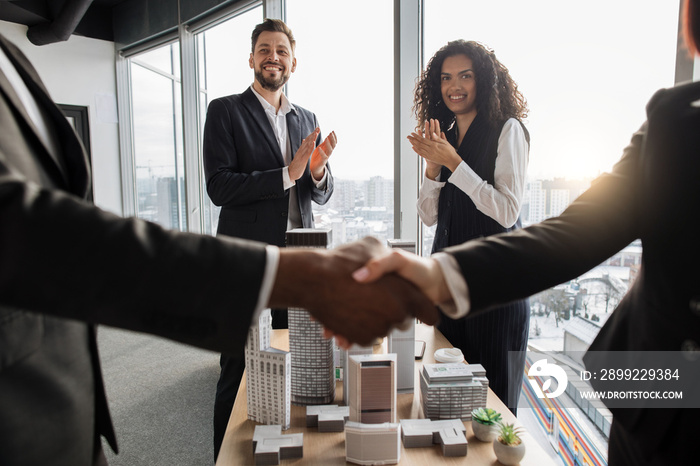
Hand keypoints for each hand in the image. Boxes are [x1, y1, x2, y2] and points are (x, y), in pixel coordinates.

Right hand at [269, 237, 438, 346]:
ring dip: (372, 320)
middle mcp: (394, 315)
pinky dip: (356, 329)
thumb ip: (385, 258)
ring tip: (355, 304)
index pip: (429, 313)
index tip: (425, 314)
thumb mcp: (371, 246)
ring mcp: (377, 329)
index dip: (426, 311)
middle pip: (402, 321)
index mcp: (405, 294)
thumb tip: (390, 271)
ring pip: (381, 329)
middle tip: (377, 298)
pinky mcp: (359, 338)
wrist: (311, 280)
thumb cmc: (341, 261)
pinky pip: (364, 336)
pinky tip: (346, 314)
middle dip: (392, 311)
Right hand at [289, 128, 319, 180]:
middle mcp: (301, 150)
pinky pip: (306, 153)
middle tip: (318, 128)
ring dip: (312, 139)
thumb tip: (304, 140)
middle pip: (307, 140)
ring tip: (316, 133)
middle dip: (313, 134)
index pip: (307, 140)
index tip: (317, 129)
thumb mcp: (300, 155)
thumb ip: (302, 148)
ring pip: (307, 145)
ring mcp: (301, 154)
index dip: (312, 134)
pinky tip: (313, 143)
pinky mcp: (302, 159)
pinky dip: (310, 147)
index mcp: (301, 150)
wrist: (291, 173)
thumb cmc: (296, 165)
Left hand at [310, 131, 336, 179]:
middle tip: (331, 133)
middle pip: (333, 145)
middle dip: (332, 138)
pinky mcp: (323, 161)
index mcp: (328, 148)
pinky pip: (324, 156)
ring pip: (330, 150)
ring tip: (326, 138)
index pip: (333, 142)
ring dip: (328, 144)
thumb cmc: (317, 157)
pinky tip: (319, 148)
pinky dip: (322, 152)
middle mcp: (329, 152)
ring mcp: (326, 156)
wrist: (315, 167)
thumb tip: (328, 136)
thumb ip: (324, 143)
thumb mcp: (321, 148)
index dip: (334, 137)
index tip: (332, 131)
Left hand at [408, 119, 460, 172]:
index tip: (413, 133)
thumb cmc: (450, 151)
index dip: (417, 136)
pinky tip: (414, 148)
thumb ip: (438, 138)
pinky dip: (417, 151)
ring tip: (410, 140)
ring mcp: (429, 155)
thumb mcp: (445, 143)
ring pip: (419, 149)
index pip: (423, 140)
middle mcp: (430, 150)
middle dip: (413, 139)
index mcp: (434, 145)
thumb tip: (433, 133)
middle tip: (408, 136)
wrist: (451, 161)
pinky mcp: (430, 158)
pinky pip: (421, 154)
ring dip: (414, 144)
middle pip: (419, 144)